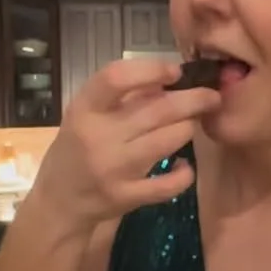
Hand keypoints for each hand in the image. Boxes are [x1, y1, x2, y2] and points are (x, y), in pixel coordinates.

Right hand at [34, 57, 220, 222]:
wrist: (59, 201)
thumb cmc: (76, 148)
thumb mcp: (87, 115)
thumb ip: (121, 96)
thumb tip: (167, 79)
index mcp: (85, 109)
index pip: (117, 78)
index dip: (152, 70)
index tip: (175, 71)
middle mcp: (99, 137)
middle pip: (157, 110)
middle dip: (194, 99)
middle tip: (211, 96)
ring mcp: (114, 169)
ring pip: (169, 140)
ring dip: (189, 128)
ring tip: (193, 124)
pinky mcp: (127, 197)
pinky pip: (170, 183)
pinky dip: (186, 173)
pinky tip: (185, 166)